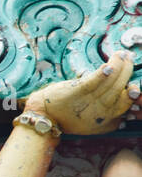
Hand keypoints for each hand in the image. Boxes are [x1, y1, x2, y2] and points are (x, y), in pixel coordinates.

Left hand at [25, 52, 140, 134]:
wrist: (43, 117)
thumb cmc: (67, 116)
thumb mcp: (90, 121)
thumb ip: (106, 114)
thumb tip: (122, 98)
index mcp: (104, 121)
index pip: (124, 105)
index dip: (132, 94)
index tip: (134, 84)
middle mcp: (99, 114)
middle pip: (120, 91)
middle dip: (127, 72)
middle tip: (129, 59)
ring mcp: (88, 103)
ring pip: (110, 83)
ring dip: (119, 66)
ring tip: (122, 55)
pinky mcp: (76, 92)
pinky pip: (94, 81)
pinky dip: (104, 72)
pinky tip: (109, 63)